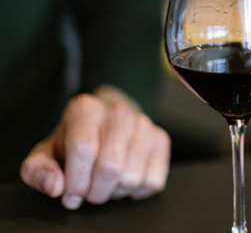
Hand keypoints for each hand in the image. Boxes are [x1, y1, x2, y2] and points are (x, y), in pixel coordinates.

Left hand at [20, 86, 169, 209]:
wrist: (105, 123)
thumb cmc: (72, 142)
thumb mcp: (46, 154)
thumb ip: (39, 171)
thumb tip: (56, 186)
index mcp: (85, 109)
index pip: (83, 150)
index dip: (75, 181)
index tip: (69, 193)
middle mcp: (118, 111)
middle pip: (110, 167)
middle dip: (95, 191)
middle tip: (88, 191)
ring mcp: (144, 124)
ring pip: (132, 178)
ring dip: (115, 192)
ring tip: (106, 183)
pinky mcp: (161, 139)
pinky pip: (153, 181)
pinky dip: (137, 192)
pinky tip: (125, 180)